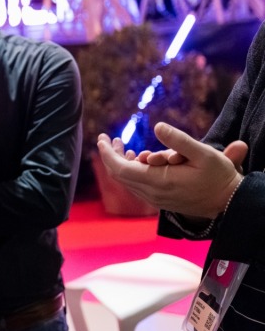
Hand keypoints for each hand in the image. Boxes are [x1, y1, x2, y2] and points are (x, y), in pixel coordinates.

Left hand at [96, 122, 245, 218]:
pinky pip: (137, 186)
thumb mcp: (204, 154)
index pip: (120, 169)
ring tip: (122, 146)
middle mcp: (152, 193)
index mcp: (158, 181)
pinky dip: (132, 171)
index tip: (101, 139)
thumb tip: (157, 126)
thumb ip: (179, 140)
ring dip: (121, 163)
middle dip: (111, 155)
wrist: (229, 204)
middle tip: (109, 138)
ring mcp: (155, 199)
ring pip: (127, 181)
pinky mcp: (159, 201)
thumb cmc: (218, 177)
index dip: (108, 154)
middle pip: (119, 175)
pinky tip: (139, 159)